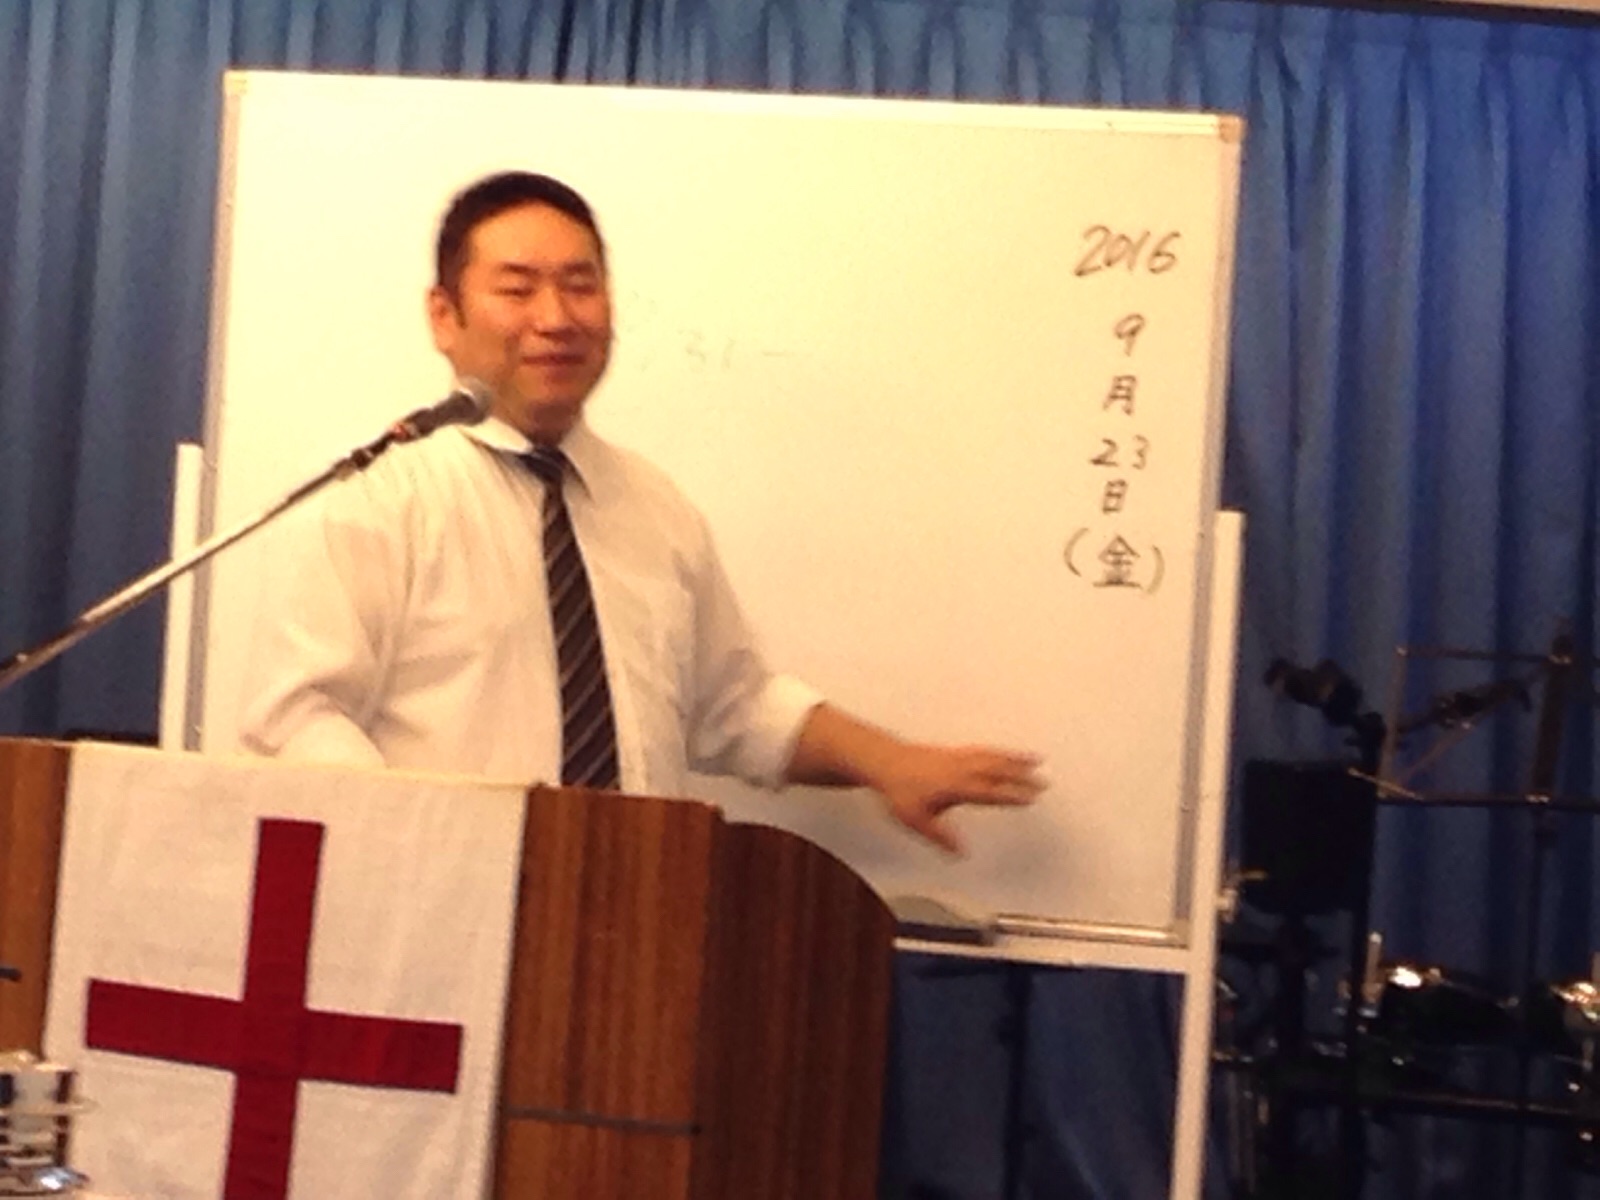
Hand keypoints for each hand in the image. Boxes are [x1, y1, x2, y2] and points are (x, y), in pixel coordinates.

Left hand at [876, 744, 1044, 855]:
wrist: (883, 762)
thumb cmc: (898, 790)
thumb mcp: (917, 821)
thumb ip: (941, 837)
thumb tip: (961, 853)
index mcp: (955, 786)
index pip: (991, 792)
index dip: (1012, 795)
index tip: (1032, 798)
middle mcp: (960, 769)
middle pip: (997, 771)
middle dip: (1022, 777)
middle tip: (1043, 781)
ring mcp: (957, 758)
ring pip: (992, 756)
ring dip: (1015, 758)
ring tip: (1035, 759)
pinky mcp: (952, 752)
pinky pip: (982, 749)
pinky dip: (999, 751)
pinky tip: (1004, 753)